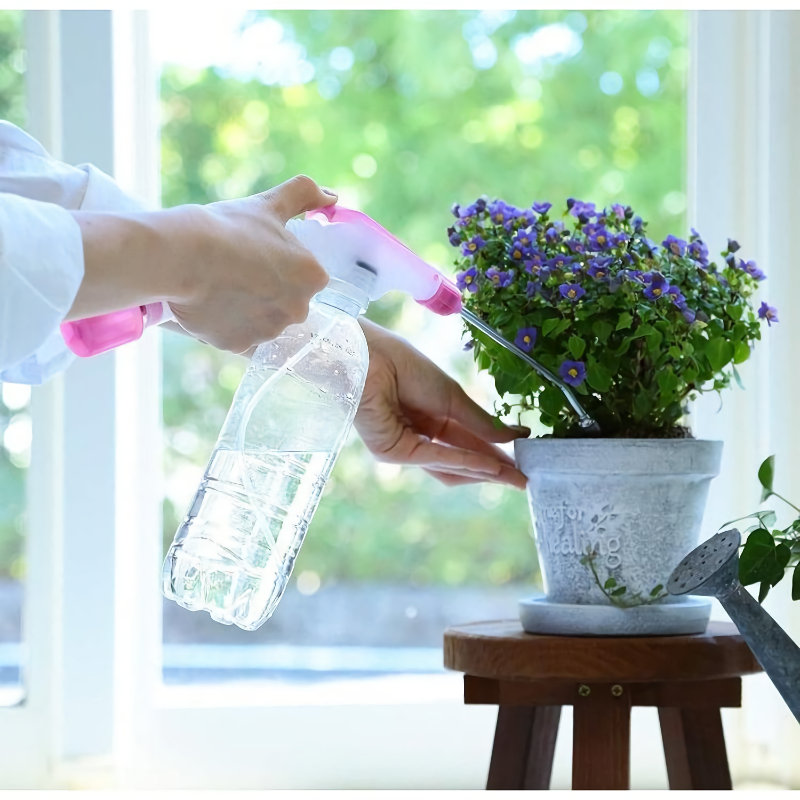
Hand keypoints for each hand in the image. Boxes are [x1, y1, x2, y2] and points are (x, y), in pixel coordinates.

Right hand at [166, 175, 335, 352]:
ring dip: (248, 310)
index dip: (281, 266)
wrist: (183, 255)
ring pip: (262, 323)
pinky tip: (212, 305)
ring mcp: (269, 331)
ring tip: (223, 288)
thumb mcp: (270, 204)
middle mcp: (298, 311)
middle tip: (240, 272)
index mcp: (312, 278)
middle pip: (286, 304)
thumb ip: (305, 194)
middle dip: (268, 292)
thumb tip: (331, 196)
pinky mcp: (239, 345)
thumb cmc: (230, 228)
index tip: (260, 257)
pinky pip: (236, 336)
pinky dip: (226, 325)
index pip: (304, 278)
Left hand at [355, 319, 528, 488]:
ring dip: (483, 471)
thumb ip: (480, 421)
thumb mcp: (452, 395)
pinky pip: (435, 459)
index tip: (525, 458)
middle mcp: (419, 436)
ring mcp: (405, 447)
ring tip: (513, 476)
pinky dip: (463, 462)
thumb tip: (514, 436)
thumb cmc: (404, 366)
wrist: (370, 356)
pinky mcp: (393, 452)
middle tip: (524, 478)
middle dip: (494, 469)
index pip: (468, 441)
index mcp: (431, 417)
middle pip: (461, 460)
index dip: (496, 451)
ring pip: (450, 467)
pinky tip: (489, 466)